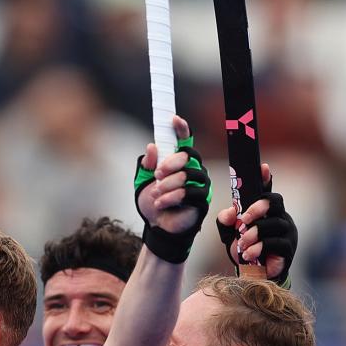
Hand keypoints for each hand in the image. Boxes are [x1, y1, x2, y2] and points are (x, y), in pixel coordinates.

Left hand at [134, 117, 211, 262]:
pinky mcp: (202, 200)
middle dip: (169, 165)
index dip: (182, 129)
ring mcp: (201, 184)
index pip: (185, 141)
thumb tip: (152, 147)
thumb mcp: (143, 182)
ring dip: (168, 185)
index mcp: (180, 162)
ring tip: (157, 194)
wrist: (157, 226)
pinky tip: (161, 203)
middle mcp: (194, 169)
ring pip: (187, 175)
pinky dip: (171, 197)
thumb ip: (147, 165)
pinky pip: (189, 193)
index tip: (174, 119)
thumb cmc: (153, 201)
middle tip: (157, 175)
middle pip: (188, 156)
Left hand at [216, 163, 295, 284]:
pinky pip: (276, 243)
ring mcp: (287, 232)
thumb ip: (226, 221)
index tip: (262, 168)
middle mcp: (280, 217)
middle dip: (258, 207)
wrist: (252, 276)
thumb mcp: (228, 234)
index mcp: (266, 210)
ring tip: (242, 244)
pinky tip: (248, 254)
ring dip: (254, 233)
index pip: (267, 190)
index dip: (266, 178)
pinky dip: (259, 248)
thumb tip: (229, 212)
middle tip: (243, 220)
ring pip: (274, 224)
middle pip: (275, 200)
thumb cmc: (243, 249)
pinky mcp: (288, 250)